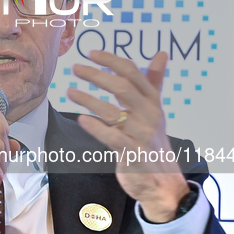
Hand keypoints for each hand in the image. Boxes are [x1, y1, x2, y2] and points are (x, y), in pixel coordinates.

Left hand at [67, 50, 189, 222]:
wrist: (163, 180)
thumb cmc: (153, 140)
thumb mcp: (156, 109)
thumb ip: (154, 81)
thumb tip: (161, 54)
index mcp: (153, 101)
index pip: (133, 73)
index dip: (111, 61)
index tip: (91, 53)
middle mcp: (149, 114)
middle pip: (122, 88)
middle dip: (97, 75)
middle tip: (76, 68)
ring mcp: (141, 134)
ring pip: (112, 112)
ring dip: (88, 100)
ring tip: (70, 92)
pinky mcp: (131, 153)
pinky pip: (111, 137)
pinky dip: (96, 128)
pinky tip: (81, 120)